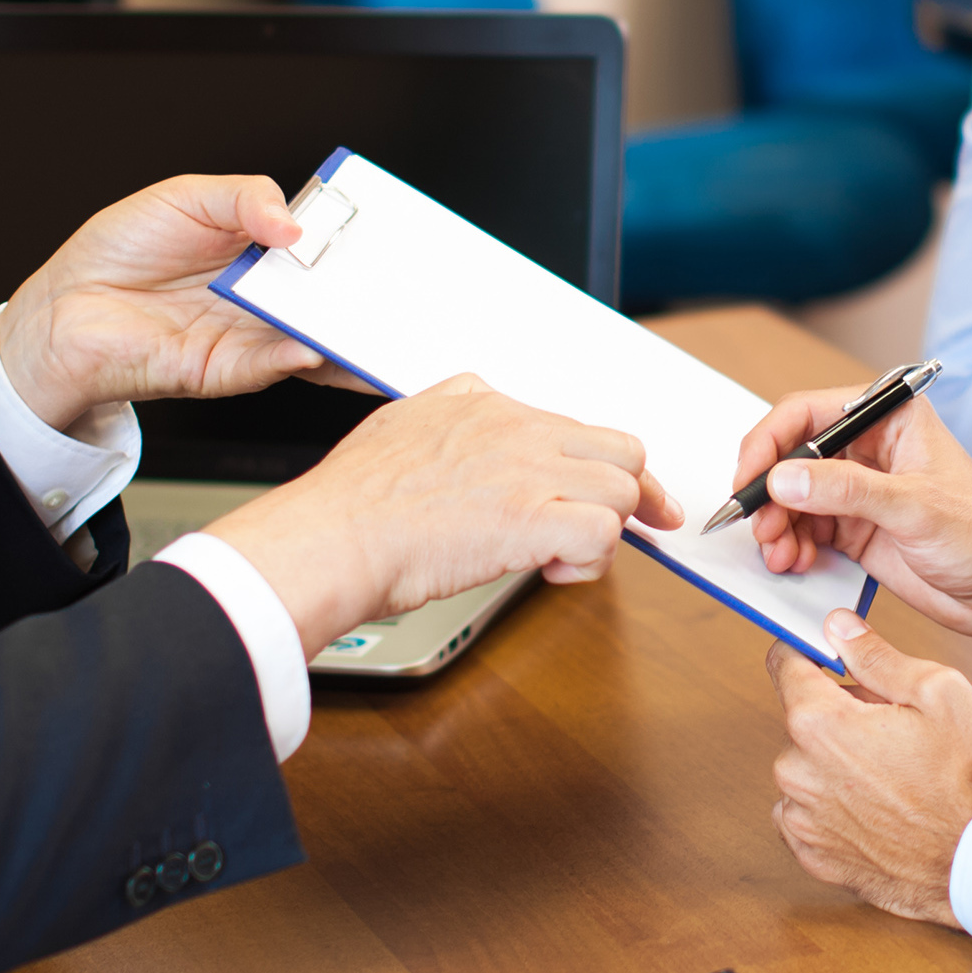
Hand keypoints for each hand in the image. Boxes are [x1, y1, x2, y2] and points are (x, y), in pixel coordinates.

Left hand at [0, 174, 368, 429]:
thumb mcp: (185, 197)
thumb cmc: (117, 250)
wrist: (64, 307)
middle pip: (328, 298)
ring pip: (313, 338)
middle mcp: (262, 296)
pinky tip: (312, 346)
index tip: (389, 241)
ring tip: (377, 327)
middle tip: (402, 288)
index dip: (355, 247)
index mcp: (258, 250)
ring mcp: (249, 335)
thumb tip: (295, 225)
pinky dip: (296, 357)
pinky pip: (271, 365)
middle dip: (366, 296)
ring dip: (346, 336)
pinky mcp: (227, 370)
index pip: (321, 250)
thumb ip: (245, 199)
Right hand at [211, 374, 683, 651]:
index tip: (626, 496)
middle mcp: (517, 429)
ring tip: (560, 557)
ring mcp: (527, 471)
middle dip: (634, 496)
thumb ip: (448, 406)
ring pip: (623, 490)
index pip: (578, 427)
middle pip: (623, 450)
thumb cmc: (354, 501)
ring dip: (605, 532)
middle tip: (639, 530)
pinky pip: (603, 533)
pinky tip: (554, 572)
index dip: (603, 469)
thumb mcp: (402, 420)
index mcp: (488, 405)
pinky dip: (592, 562)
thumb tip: (471, 400)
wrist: (332, 537)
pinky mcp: (531, 519)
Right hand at [735, 390, 971, 646]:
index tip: (747, 480)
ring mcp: (858, 490)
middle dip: (767, 493)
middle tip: (758, 528)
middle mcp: (867, 448)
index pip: (806, 415)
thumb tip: (784, 477)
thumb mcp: (914, 507)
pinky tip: (793, 563)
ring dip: (776, 526)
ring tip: (778, 555)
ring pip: (791, 498)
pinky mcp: (853, 528)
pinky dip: (790, 546)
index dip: (767, 444)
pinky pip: (803, 530)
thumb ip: (846, 490)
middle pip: (790, 457)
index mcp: (887, 418)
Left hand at [767, 610, 971, 926]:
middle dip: (840, 716)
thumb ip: (876, 656)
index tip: (829, 657)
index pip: (785, 664)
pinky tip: (879, 809)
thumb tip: (839, 627)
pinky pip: (809, 813)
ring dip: (837, 764)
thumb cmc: (967, 781)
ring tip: (892, 776)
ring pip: (807, 767)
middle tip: (893, 730)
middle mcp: (797, 770)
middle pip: (804, 719)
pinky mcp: (812, 853)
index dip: (811, 654)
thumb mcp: (939, 693)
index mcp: (820, 723)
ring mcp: (801, 817)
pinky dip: (836, 806)